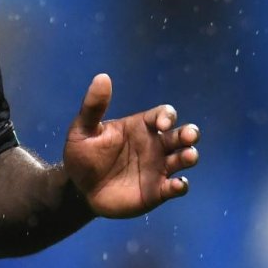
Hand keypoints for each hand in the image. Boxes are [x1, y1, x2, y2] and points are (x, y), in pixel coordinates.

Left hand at [62, 73, 199, 218]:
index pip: (163, 115)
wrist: (77, 188)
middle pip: (181, 135)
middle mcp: (154, 145)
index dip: (167, 116)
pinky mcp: (157, 191)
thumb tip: (102, 77)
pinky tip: (176, 185)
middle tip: (189, 136)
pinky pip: (176, 187)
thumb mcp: (82, 129)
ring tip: (187, 156)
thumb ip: (93, 106)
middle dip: (189, 133)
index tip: (162, 124)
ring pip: (184, 158)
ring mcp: (158, 168)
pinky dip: (181, 186)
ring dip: (189, 156)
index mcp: (140, 126)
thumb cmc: (82, 155)